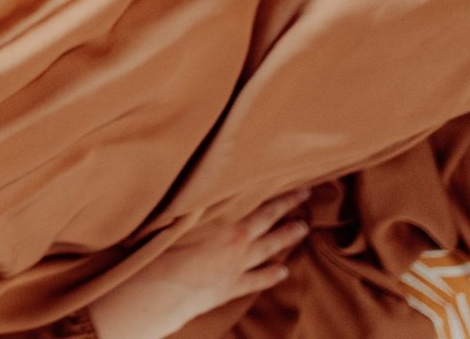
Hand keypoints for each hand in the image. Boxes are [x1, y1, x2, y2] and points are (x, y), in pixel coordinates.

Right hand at [88, 191, 310, 338]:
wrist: (163, 291)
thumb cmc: (165, 250)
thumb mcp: (177, 216)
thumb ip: (193, 201)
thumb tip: (198, 179)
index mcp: (227, 227)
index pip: (261, 207)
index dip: (281, 198)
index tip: (299, 187)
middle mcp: (237, 246)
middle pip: (269, 225)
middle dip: (288, 211)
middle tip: (306, 197)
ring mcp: (236, 269)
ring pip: (267, 251)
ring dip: (285, 239)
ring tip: (302, 229)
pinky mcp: (229, 289)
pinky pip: (256, 280)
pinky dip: (270, 275)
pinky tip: (282, 272)